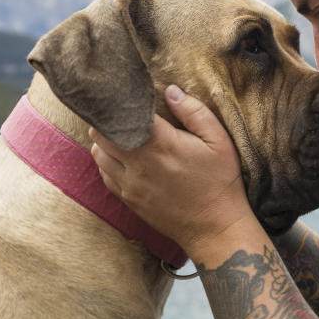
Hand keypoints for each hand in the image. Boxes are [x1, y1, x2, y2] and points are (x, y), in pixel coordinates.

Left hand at [89, 84, 252, 261]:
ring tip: (123, 135)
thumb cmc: (220, 182)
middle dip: (110, 120)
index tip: (129, 96)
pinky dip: (108, 162)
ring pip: (97, 154)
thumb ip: (193, 111)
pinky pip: (105, 175)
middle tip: (124, 115)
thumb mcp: (219, 141)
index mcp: (160, 144)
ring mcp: (130, 184)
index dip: (122, 102)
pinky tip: (125, 158)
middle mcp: (138, 164)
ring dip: (106, 141)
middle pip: (101, 132)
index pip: (122, 115)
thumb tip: (170, 91)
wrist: (215, 228)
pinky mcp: (128, 200)